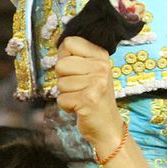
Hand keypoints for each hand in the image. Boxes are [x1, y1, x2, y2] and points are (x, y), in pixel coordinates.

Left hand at [53, 36, 122, 154]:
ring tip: (80, 97)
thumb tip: (58, 42)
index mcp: (101, 56)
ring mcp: (97, 83)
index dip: (65, 57)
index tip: (75, 70)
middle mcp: (101, 67)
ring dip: (66, 94)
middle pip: (61, 64)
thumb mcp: (92, 71)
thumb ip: (77, 57)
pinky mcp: (89, 100)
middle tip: (78, 88)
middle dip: (63, 79)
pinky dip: (66, 106)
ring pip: (60, 83)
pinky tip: (80, 107)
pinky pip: (61, 99)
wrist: (107, 125)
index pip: (69, 42)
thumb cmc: (94, 96)